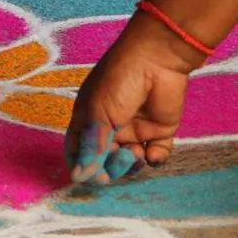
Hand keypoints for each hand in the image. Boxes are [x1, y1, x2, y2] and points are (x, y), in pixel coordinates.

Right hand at [65, 14, 201, 184]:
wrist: (157, 60)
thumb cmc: (119, 81)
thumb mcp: (98, 114)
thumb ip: (90, 147)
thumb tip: (79, 177)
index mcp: (88, 120)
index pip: (79, 151)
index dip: (82, 166)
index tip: (90, 175)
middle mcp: (110, 128)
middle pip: (104, 161)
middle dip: (110, 167)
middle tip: (120, 158)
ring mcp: (135, 129)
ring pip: (129, 161)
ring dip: (131, 164)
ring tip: (137, 153)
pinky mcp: (159, 130)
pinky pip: (155, 155)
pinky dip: (154, 159)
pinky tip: (152, 153)